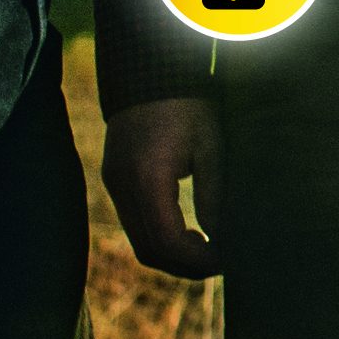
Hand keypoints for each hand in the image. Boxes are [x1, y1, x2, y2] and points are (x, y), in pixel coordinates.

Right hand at [103, 95, 221, 278]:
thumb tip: (223, 239)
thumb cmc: (188, 105)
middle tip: (219, 263)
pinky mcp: (114, 180)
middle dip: (184, 266)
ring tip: (206, 252)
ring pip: (139, 241)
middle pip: (148, 250)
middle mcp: (122, 186)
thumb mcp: (211, 147)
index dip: (196, 259)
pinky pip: (134, 223)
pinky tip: (187, 233)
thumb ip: (214, 196)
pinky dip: (159, 238)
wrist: (149, 73)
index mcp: (146, 178)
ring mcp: (113, 184)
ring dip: (172, 255)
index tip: (224, 260)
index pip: (166, 241)